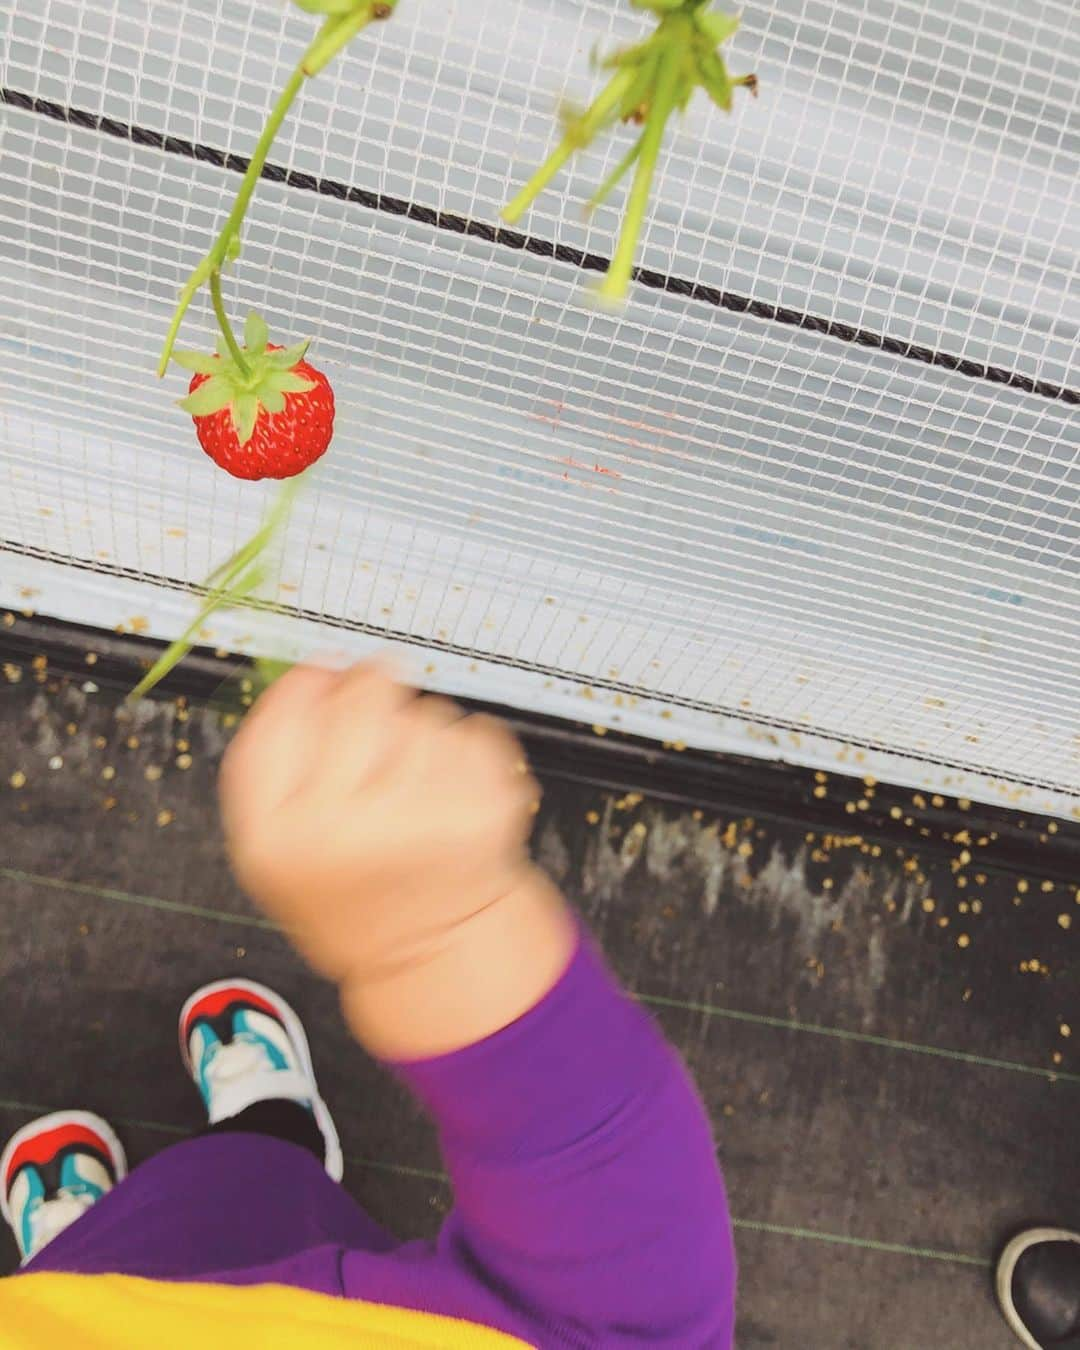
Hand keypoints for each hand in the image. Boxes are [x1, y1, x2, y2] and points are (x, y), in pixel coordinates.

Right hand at [219, 662, 573, 1056]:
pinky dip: (463, 751)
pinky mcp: (488, 811)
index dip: (308, 685)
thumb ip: (278, 754)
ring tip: (412, 792)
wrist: (430, 948)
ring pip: (423, 709)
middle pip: (362, 691)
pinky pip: (472, 731)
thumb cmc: (348, 885)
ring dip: (418, 732)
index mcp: (279, 836)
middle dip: (369, 696)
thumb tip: (322, 662)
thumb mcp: (274, 838)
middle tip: (374, 742)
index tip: (322, 684)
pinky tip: (447, 797)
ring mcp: (426, 819)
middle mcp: (348, 829)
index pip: (286, 709)